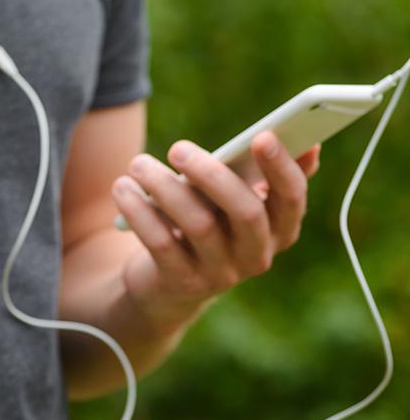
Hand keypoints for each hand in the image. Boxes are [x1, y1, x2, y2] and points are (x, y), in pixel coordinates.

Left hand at [112, 131, 319, 328]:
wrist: (168, 284)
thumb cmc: (207, 224)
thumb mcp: (233, 201)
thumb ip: (260, 174)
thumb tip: (297, 140)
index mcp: (279, 229)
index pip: (292, 199)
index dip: (280, 168)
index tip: (261, 135)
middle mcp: (257, 256)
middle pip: (245, 212)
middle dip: (211, 175)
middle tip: (177, 148)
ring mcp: (221, 273)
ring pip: (198, 225)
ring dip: (164, 187)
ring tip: (138, 164)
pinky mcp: (183, 282)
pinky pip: (162, 243)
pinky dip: (140, 212)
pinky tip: (123, 189)